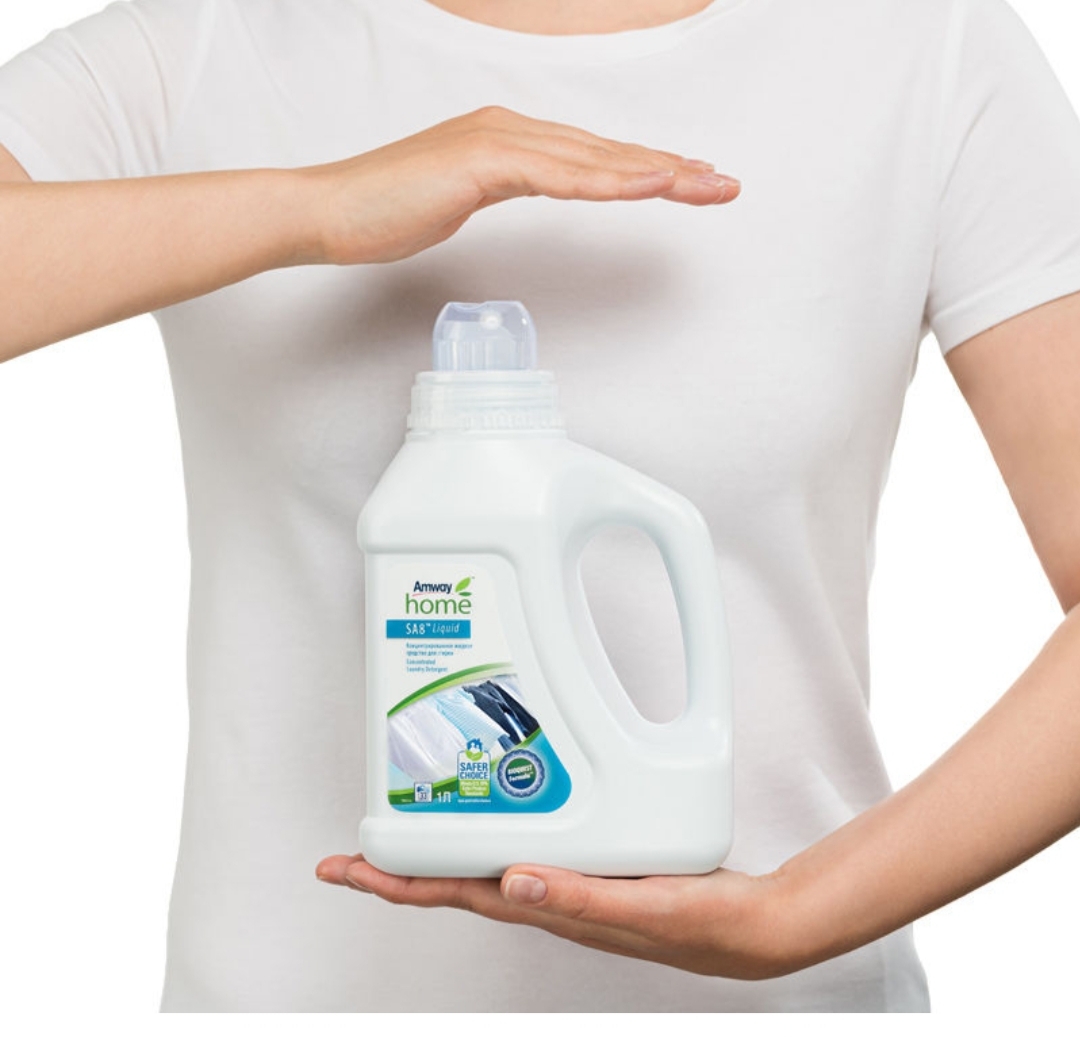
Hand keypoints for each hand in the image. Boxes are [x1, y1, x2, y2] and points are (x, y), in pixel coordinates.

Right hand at [301, 104, 739, 264]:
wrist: (329, 212)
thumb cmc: (383, 211)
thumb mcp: (456, 199)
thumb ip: (495, 187)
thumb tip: (520, 188)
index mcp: (507, 139)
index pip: (591, 158)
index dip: (644, 169)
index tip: (688, 182)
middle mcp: (511, 130)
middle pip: (606, 152)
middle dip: (670, 168)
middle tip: (723, 183)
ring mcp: (498, 141)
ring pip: (595, 160)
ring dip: (656, 173)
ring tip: (706, 185)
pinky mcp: (483, 162)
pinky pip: (560, 175)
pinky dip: (608, 182)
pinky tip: (649, 188)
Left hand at [315, 854, 800, 980]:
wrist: (746, 925)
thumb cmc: (698, 925)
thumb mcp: (638, 907)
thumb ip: (578, 897)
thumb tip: (512, 882)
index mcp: (548, 905)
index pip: (454, 893)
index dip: (397, 883)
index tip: (349, 871)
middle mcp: (546, 896)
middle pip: (455, 880)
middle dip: (401, 868)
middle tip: (357, 850)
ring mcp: (566, 881)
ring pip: (486, 863)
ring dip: (442, 849)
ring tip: (410, 827)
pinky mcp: (591, 865)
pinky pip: (529, 846)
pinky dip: (499, 832)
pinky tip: (502, 813)